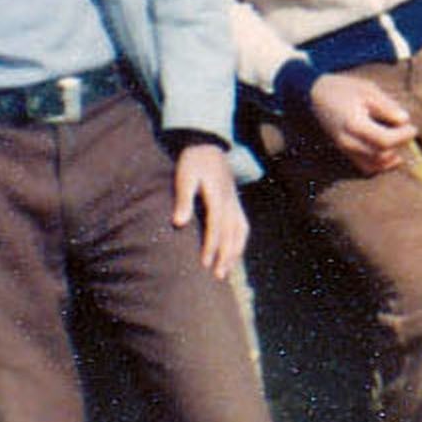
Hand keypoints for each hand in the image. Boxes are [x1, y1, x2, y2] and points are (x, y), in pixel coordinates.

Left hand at [169, 142, 248, 279]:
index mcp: (218, 196)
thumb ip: (183, 199)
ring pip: (240, 231)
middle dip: (225, 255)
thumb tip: (179, 223)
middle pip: (231, 233)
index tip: (204, 263)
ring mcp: (235, 202)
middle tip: (217, 276)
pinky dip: (240, 242)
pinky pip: (243, 226)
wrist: (207, 145)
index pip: (216, 226)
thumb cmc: (193, 162)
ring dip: (234, 252)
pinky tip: (234, 253)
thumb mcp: (184, 177)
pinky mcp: (236, 203)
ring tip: (225, 271)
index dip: (211, 246)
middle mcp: (230, 201)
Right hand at [308, 71, 418, 177]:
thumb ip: (387, 106)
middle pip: (381, 155)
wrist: (316, 95)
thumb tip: (405, 120)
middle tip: (407, 131)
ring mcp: (345, 150)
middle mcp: (348, 142)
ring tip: (400, 141)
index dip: (403, 137)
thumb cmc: (344, 89)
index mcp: (354, 125)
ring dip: (391, 158)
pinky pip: (365, 167)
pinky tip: (391, 152)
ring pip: (374, 166)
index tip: (413, 127)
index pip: (384, 141)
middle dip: (399, 146)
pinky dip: (381, 164)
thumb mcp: (368, 90)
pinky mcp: (345, 152)